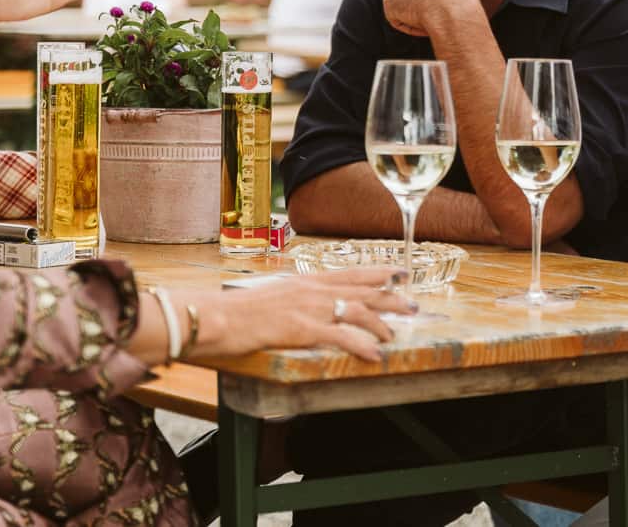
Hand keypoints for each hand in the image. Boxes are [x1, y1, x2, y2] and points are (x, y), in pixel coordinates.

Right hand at [190, 268, 413, 362]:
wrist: (214, 317)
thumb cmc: (235, 312)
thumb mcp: (270, 297)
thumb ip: (293, 300)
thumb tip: (304, 308)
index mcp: (304, 281)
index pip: (349, 273)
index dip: (378, 272)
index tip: (399, 272)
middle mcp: (311, 289)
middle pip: (362, 289)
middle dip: (391, 297)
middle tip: (413, 305)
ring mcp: (308, 308)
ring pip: (357, 310)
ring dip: (380, 323)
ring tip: (395, 335)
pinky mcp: (302, 329)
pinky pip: (341, 337)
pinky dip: (362, 345)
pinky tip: (375, 355)